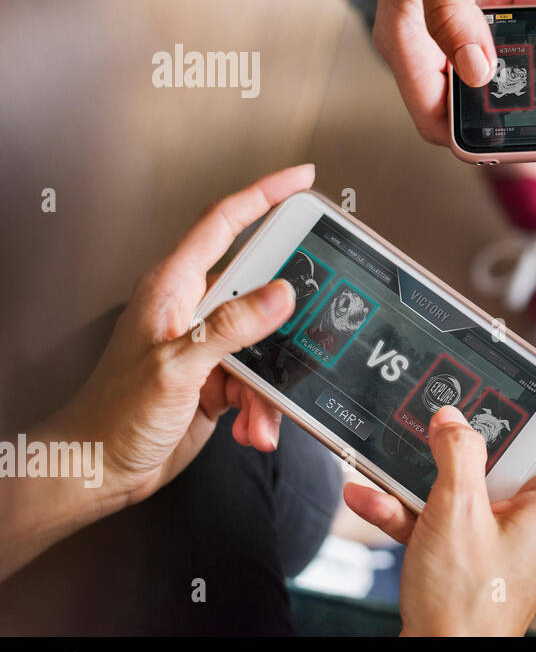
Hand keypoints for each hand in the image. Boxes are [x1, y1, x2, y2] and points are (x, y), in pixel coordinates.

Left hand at [53, 165, 314, 508]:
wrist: (97, 470)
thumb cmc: (114, 416)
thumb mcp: (176, 367)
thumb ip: (231, 327)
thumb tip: (281, 293)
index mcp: (174, 287)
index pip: (224, 223)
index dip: (265, 194)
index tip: (303, 180)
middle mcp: (194, 308)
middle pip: (261, 284)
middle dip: (290, 311)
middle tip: (322, 309)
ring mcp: (210, 344)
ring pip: (270, 341)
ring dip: (274, 380)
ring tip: (260, 411)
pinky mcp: (221, 377)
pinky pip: (264, 380)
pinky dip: (264, 408)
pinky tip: (251, 428)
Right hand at [344, 408, 535, 635]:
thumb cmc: (466, 606)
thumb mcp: (458, 510)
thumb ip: (458, 453)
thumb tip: (454, 420)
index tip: (529, 384)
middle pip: (521, 456)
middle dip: (478, 434)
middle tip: (453, 411)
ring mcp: (508, 540)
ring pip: (475, 487)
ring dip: (432, 473)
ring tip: (399, 453)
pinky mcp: (477, 558)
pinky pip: (450, 519)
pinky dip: (414, 508)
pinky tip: (372, 497)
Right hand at [366, 0, 535, 143]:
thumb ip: (455, 19)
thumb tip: (479, 74)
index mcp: (407, 43)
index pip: (437, 119)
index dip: (475, 138)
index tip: (523, 138)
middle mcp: (434, 40)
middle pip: (485, 96)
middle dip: (530, 92)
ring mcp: (467, 22)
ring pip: (520, 58)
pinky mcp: (496, 0)